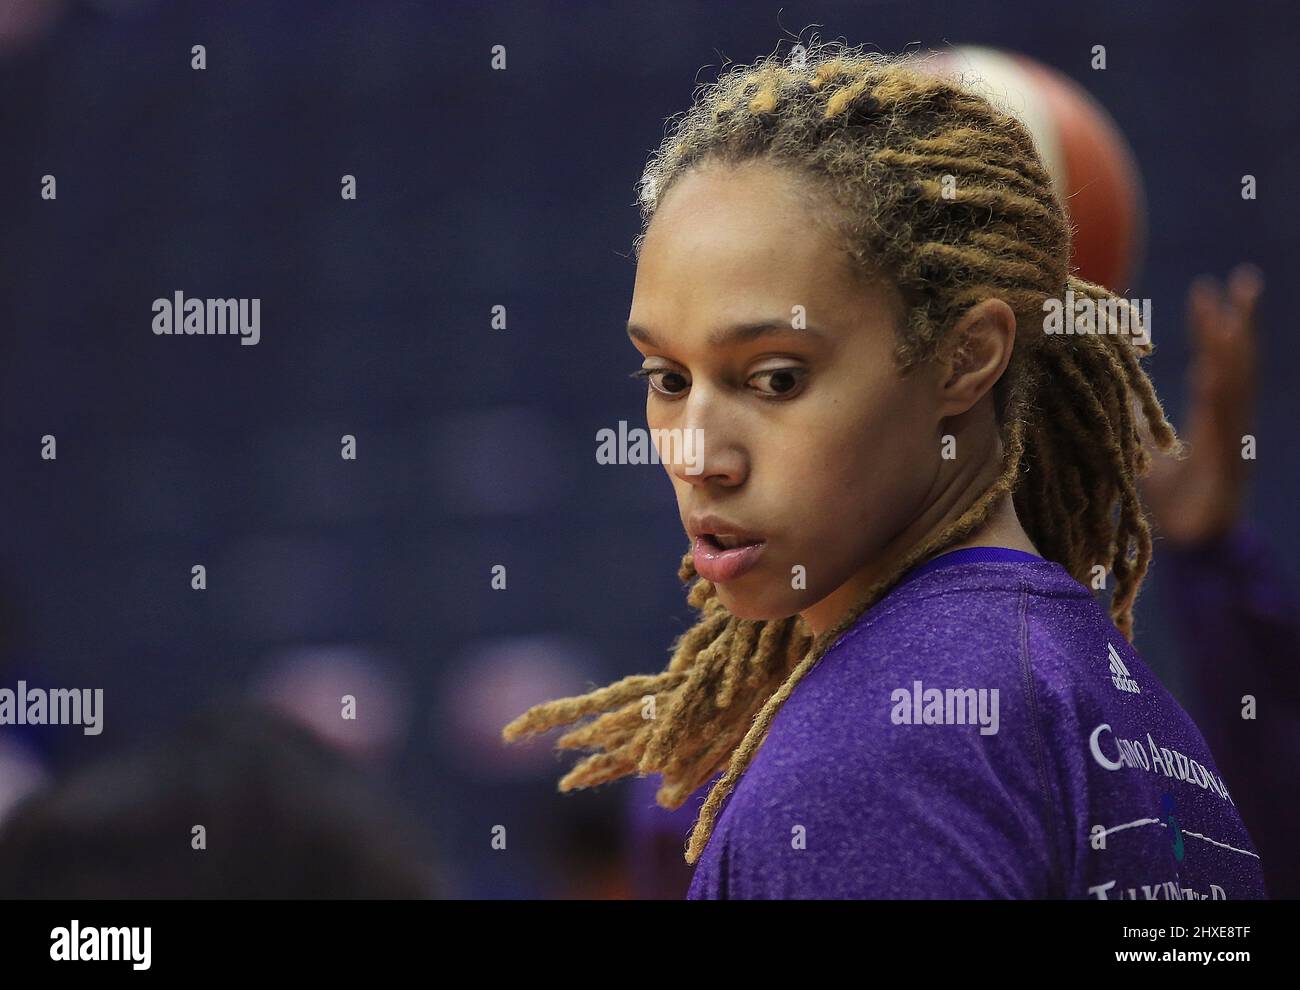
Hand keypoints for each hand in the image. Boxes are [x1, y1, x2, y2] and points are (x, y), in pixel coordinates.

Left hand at [1141, 264, 1262, 544]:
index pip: (1212, 360)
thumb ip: (1133, 421)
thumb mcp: (1143, 451)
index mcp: (1208, 416)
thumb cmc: (1171, 501)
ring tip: (1233, 316)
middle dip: (1239, 324)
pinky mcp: (1227, 465)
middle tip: (1243, 282)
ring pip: (1235, 387)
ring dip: (1234, 351)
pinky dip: (1220, 398)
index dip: (1210, 328)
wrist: (1191, 546)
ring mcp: (1230, 440)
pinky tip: (1215, 374)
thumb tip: (1107, 391)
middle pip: (1236, 363)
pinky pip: (1223, 426)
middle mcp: (1224, 422)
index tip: (1207, 291)